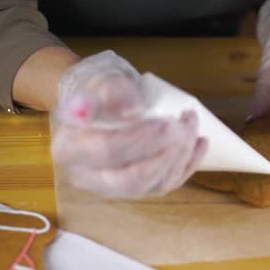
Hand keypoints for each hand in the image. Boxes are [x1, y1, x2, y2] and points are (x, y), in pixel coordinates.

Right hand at [52, 51, 206, 197]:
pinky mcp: (135, 189)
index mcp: (69, 149)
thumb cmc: (96, 91)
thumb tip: (134, 111)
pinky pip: (165, 185)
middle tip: (185, 127)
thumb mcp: (99, 80)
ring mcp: (113, 188)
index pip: (107, 151)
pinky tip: (200, 144)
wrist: (95, 105)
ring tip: (192, 125)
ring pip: (152, 185)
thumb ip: (112, 91)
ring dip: (181, 157)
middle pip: (132, 179)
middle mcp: (87, 177)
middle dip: (166, 155)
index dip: (141, 139)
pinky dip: (187, 165)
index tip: (167, 122)